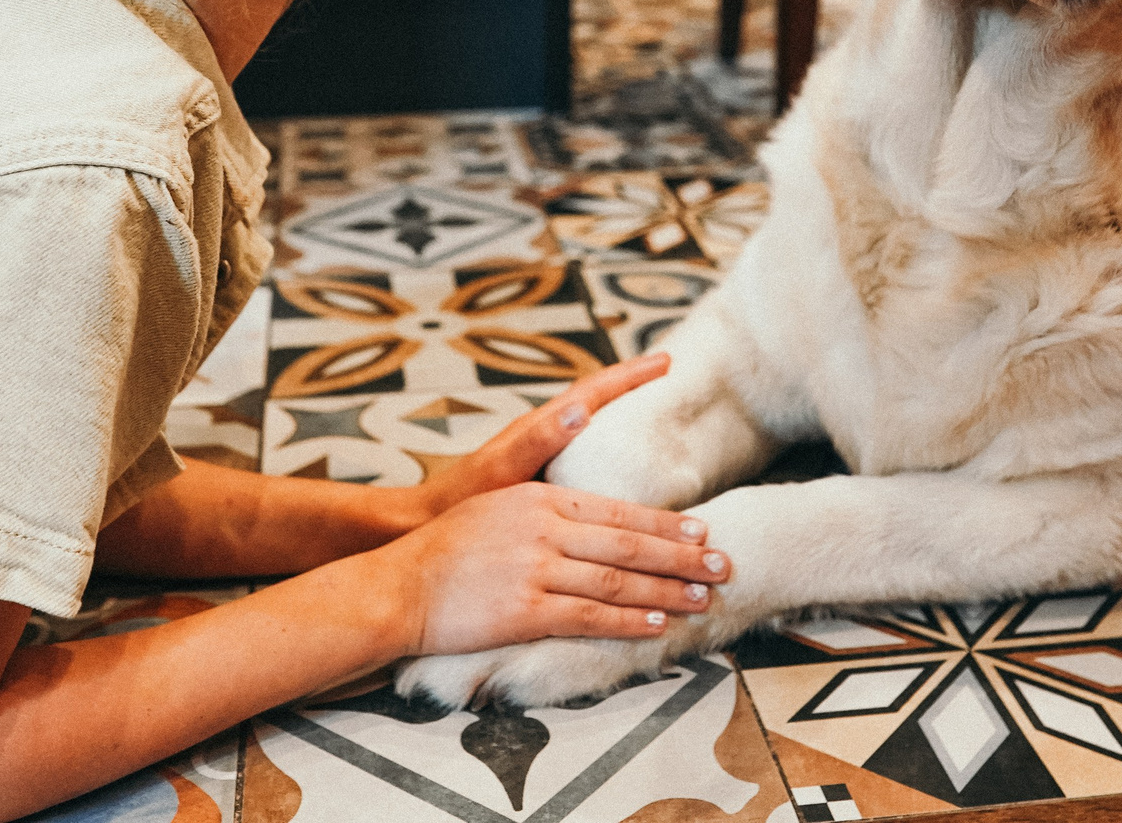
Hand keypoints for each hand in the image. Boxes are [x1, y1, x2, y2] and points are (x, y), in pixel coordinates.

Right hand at [369, 479, 731, 656]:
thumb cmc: (447, 547)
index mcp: (540, 498)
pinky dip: (630, 619)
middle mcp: (544, 528)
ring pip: (619, 578)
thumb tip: (594, 515)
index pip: (618, 509)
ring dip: (668, 589)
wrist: (399, 583)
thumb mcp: (500, 506)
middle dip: (683, 554)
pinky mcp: (525, 611)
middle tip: (723, 563)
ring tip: (704, 597)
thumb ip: (547, 506)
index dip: (666, 521)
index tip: (703, 529)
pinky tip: (658, 623)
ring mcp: (536, 569)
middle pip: (629, 541)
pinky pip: (590, 615)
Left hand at [403, 352, 674, 523]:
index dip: (632, 376)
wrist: (423, 527)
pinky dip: (609, 454)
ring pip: (594, 428)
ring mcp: (543, 458)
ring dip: (625, 416)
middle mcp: (545, 437)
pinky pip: (586, 459)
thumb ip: (538, 440)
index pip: (596, 391)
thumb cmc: (460, 500)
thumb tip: (581, 409)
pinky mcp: (540, 482)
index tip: (666, 360)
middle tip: (672, 370)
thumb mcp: (502, 470)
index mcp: (541, 429)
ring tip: (661, 414)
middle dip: (635, 386)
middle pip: (600, 401)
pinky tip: (626, 473)